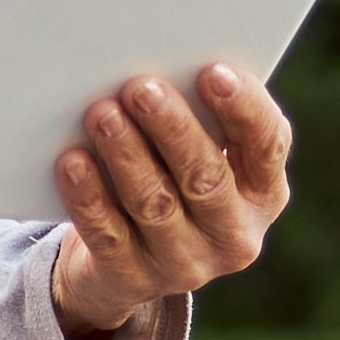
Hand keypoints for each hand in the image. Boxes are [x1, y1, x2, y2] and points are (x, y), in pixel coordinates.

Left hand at [49, 63, 289, 339]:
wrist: (124, 266)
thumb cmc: (171, 180)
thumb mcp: (200, 154)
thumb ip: (200, 117)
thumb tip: (166, 60)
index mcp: (264, 192)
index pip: (267, 146)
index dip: (243, 109)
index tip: (213, 72)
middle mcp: (235, 234)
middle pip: (206, 177)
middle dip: (172, 129)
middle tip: (141, 88)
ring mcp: (185, 264)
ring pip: (154, 204)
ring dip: (126, 154)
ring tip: (101, 113)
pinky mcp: (132, 280)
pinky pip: (107, 234)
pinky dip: (88, 195)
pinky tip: (71, 161)